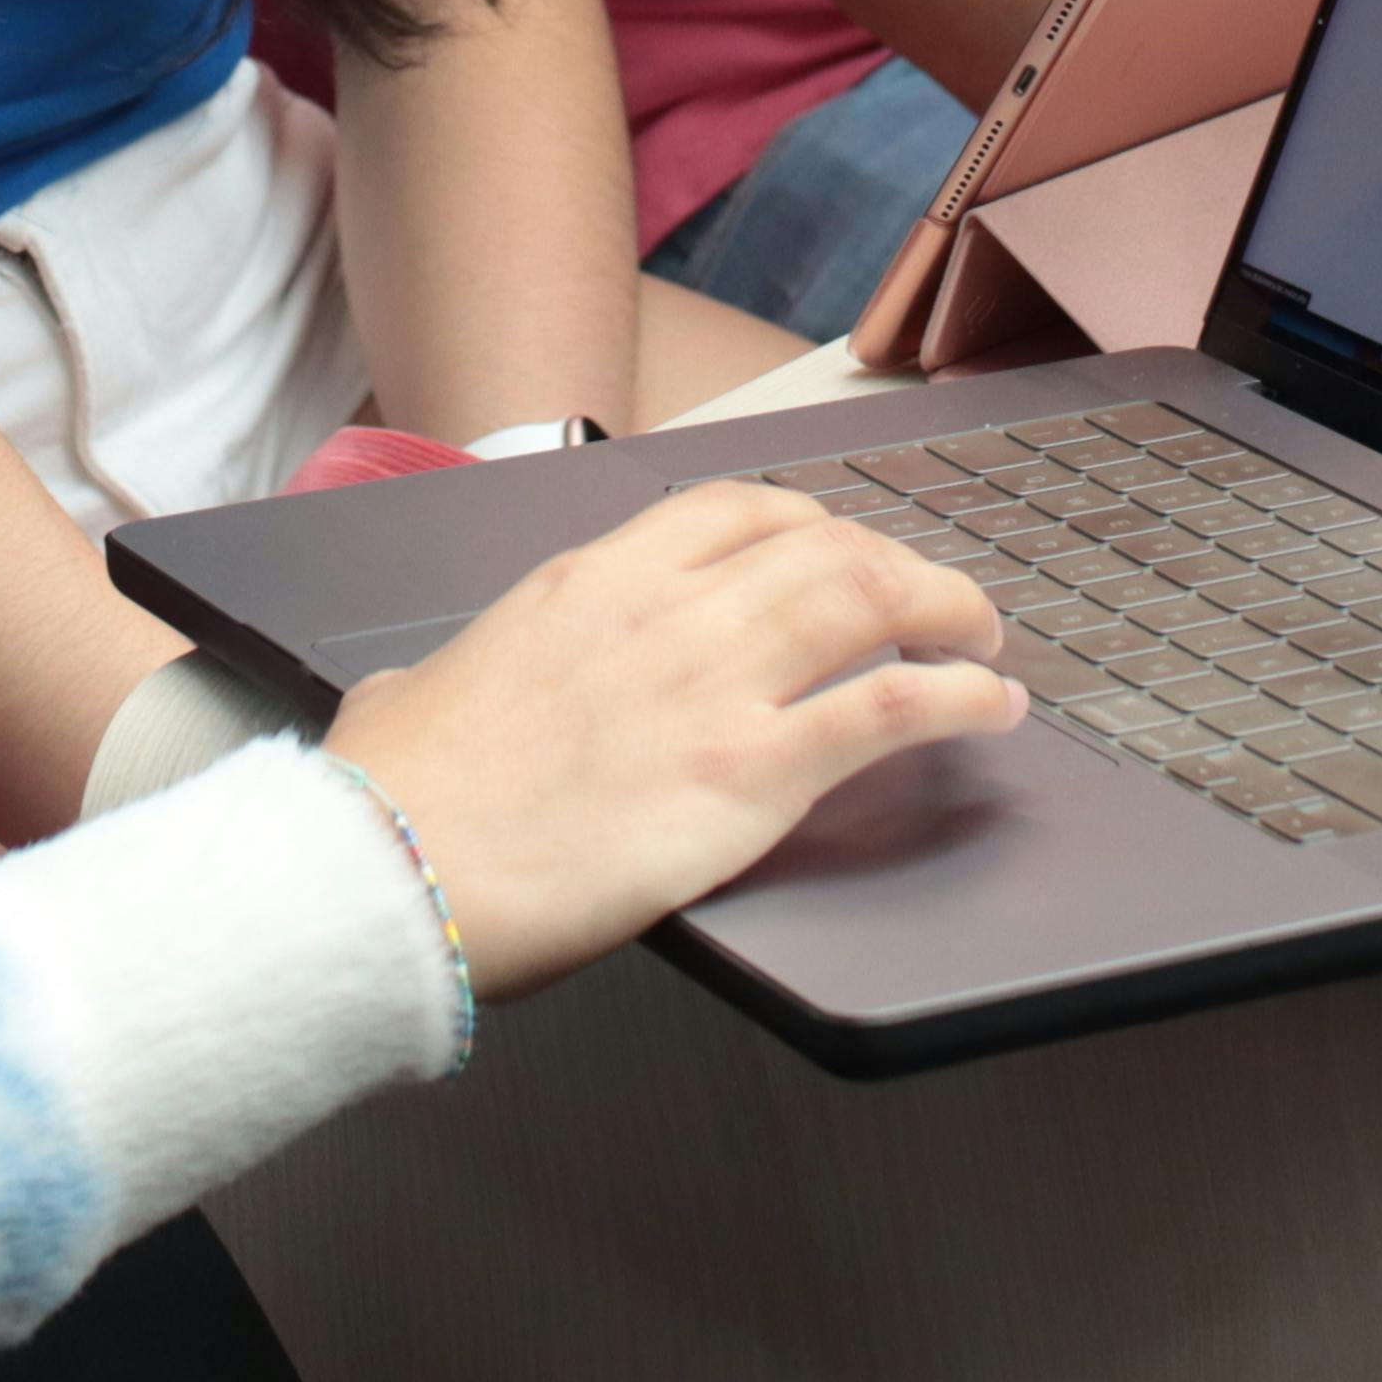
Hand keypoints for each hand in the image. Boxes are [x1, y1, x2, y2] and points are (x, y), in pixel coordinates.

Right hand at [319, 482, 1016, 997]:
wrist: (389, 871)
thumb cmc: (392, 799)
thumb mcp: (403, 697)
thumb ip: (434, 684)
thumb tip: (402, 704)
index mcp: (586, 583)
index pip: (732, 511)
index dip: (811, 524)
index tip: (842, 549)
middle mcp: (663, 612)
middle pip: (825, 545)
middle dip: (898, 566)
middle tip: (934, 605)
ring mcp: (712, 686)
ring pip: (872, 601)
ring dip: (948, 614)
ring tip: (982, 642)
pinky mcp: (747, 775)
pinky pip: (888, 709)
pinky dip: (958, 699)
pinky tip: (991, 709)